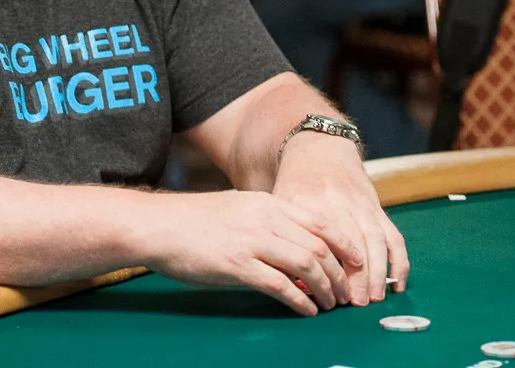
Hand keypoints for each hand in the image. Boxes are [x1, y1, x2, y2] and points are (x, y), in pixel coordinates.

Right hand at [141, 189, 362, 315]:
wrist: (157, 225)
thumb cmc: (193, 221)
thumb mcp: (236, 208)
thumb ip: (266, 221)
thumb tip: (294, 244)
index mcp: (266, 203)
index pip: (319, 222)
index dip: (345, 244)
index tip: (357, 261)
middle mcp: (264, 218)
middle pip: (319, 247)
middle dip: (339, 274)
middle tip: (345, 292)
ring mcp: (251, 241)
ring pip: (306, 266)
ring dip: (324, 289)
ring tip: (329, 304)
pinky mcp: (237, 265)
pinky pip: (280, 286)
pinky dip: (299, 301)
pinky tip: (305, 310)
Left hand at [272, 132, 409, 306]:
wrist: (318, 149)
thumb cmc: (294, 184)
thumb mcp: (280, 202)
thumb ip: (284, 235)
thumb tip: (287, 277)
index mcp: (310, 202)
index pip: (321, 238)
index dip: (327, 266)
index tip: (326, 291)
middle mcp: (339, 203)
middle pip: (351, 241)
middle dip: (356, 274)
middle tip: (355, 302)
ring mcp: (362, 206)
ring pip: (375, 240)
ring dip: (378, 271)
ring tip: (374, 297)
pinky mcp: (377, 208)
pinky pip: (393, 236)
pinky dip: (399, 261)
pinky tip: (397, 283)